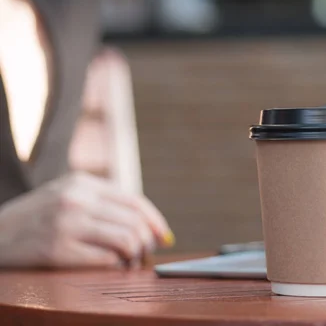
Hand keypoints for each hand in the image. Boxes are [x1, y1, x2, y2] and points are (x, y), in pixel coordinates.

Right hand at [0, 172, 172, 267]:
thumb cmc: (35, 219)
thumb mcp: (66, 196)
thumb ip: (100, 202)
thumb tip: (145, 225)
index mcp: (82, 182)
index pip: (135, 201)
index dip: (155, 221)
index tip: (164, 237)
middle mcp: (77, 199)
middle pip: (134, 221)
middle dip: (147, 241)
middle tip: (145, 254)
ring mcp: (67, 223)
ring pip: (126, 239)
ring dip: (134, 255)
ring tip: (129, 262)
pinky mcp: (58, 249)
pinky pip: (106, 259)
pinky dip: (116, 266)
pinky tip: (112, 268)